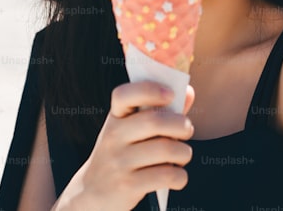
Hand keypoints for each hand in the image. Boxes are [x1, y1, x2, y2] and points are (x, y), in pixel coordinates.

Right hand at [55, 81, 195, 210]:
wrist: (92, 192)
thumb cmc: (123, 154)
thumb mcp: (131, 130)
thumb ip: (161, 110)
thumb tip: (190, 92)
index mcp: (115, 117)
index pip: (124, 95)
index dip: (150, 90)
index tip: (170, 94)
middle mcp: (113, 136)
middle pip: (155, 121)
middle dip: (181, 125)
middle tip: (186, 130)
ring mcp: (119, 162)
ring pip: (166, 149)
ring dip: (184, 152)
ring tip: (182, 155)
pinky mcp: (128, 186)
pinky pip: (167, 176)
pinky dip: (181, 176)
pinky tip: (176, 176)